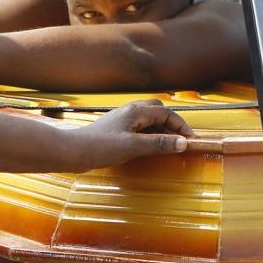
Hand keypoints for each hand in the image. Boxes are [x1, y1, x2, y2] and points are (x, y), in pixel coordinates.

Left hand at [69, 99, 193, 168]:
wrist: (73, 152)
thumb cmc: (100, 147)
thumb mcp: (133, 146)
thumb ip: (159, 144)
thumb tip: (182, 143)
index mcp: (136, 112)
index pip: (167, 113)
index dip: (181, 126)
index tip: (190, 140)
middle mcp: (130, 112)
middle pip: (158, 111)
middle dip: (172, 124)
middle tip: (180, 140)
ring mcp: (122, 121)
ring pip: (149, 120)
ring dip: (161, 130)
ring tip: (168, 145)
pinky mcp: (116, 130)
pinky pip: (140, 129)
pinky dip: (150, 135)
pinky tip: (148, 147)